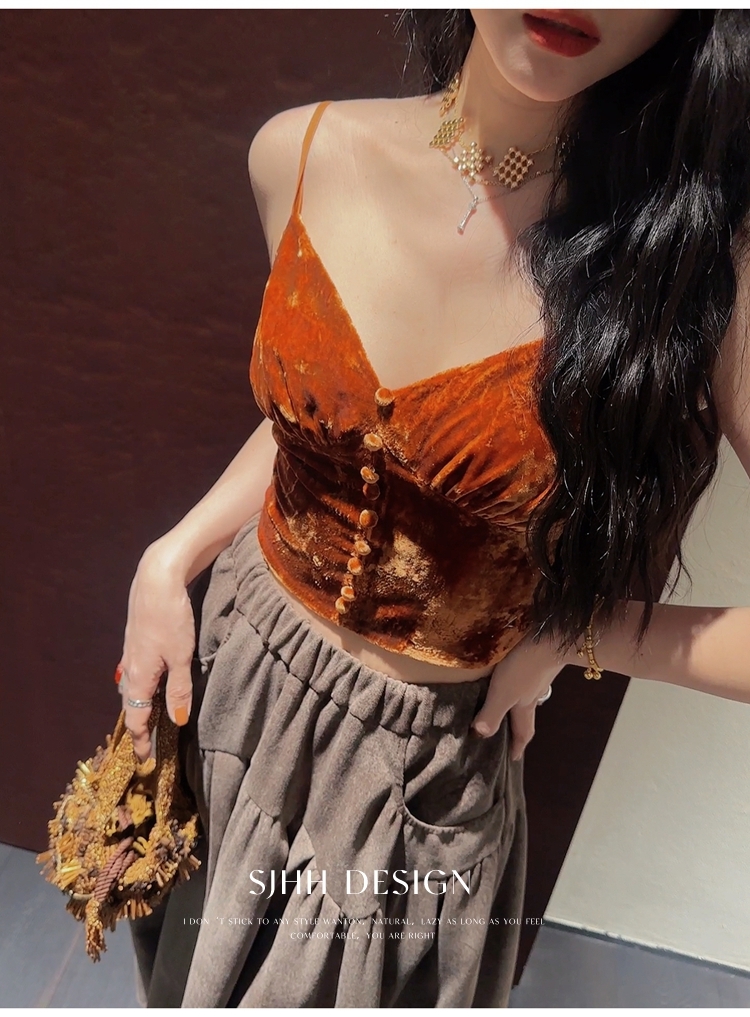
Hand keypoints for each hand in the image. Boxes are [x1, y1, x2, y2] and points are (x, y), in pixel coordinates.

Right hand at [117, 543, 196, 762]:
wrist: (157, 578)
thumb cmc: (171, 617)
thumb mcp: (181, 656)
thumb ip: (179, 689)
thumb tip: (178, 720)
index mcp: (138, 675)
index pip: (136, 718)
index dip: (141, 740)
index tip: (146, 760)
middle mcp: (129, 666)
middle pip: (130, 704)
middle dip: (137, 725)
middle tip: (146, 743)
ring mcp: (131, 650)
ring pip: (131, 686)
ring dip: (138, 704)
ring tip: (147, 718)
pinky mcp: (137, 637)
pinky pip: (135, 670)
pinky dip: (140, 684)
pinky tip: (148, 681)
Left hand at [471, 632, 562, 759]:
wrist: (550, 638)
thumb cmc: (525, 668)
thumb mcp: (504, 692)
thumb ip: (492, 712)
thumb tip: (480, 735)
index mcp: (525, 706)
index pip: (523, 732)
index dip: (518, 746)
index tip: (513, 759)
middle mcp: (533, 694)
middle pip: (526, 716)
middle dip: (517, 728)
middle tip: (507, 736)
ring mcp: (537, 677)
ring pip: (527, 697)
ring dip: (517, 705)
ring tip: (504, 706)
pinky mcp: (536, 660)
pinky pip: (526, 678)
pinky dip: (518, 683)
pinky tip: (511, 674)